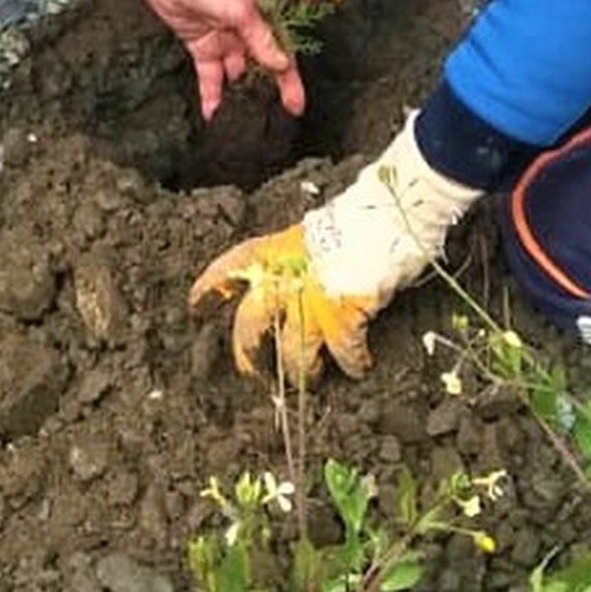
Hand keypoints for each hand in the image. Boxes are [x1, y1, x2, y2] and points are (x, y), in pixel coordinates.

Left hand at [120, 0, 305, 120]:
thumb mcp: (239, 10)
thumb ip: (260, 39)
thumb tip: (281, 64)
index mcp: (263, 15)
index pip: (282, 52)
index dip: (290, 81)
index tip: (296, 106)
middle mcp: (246, 29)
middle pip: (262, 65)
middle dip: (268, 89)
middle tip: (274, 119)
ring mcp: (223, 37)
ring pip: (236, 72)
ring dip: (239, 92)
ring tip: (242, 119)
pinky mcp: (201, 44)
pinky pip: (209, 74)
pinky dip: (211, 92)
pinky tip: (212, 111)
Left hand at [191, 117, 481, 381]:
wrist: (394, 212)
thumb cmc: (365, 213)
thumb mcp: (322, 232)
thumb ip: (305, 258)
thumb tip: (306, 278)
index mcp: (280, 248)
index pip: (235, 264)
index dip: (213, 286)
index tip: (196, 306)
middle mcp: (289, 276)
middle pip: (251, 321)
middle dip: (246, 350)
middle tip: (249, 371)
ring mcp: (314, 298)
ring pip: (292, 348)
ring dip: (300, 369)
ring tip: (311, 379)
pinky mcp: (344, 315)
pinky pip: (343, 350)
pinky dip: (352, 362)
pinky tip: (360, 368)